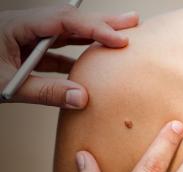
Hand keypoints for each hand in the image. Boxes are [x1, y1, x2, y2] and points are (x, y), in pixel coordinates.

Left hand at [0, 5, 138, 108]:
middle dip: (104, 22)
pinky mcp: (35, 50)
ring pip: (70, 34)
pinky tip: (90, 62)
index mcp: (19, 26)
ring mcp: (33, 38)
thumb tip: (81, 98)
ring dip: (94, 36)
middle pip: (73, 20)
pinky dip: (77, 56)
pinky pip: (61, 50)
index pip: (65, 22)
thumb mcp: (9, 85)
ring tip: (117, 38)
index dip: (95, 29)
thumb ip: (46, 92)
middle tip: (130, 23)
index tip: (119, 39)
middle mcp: (30, 27)